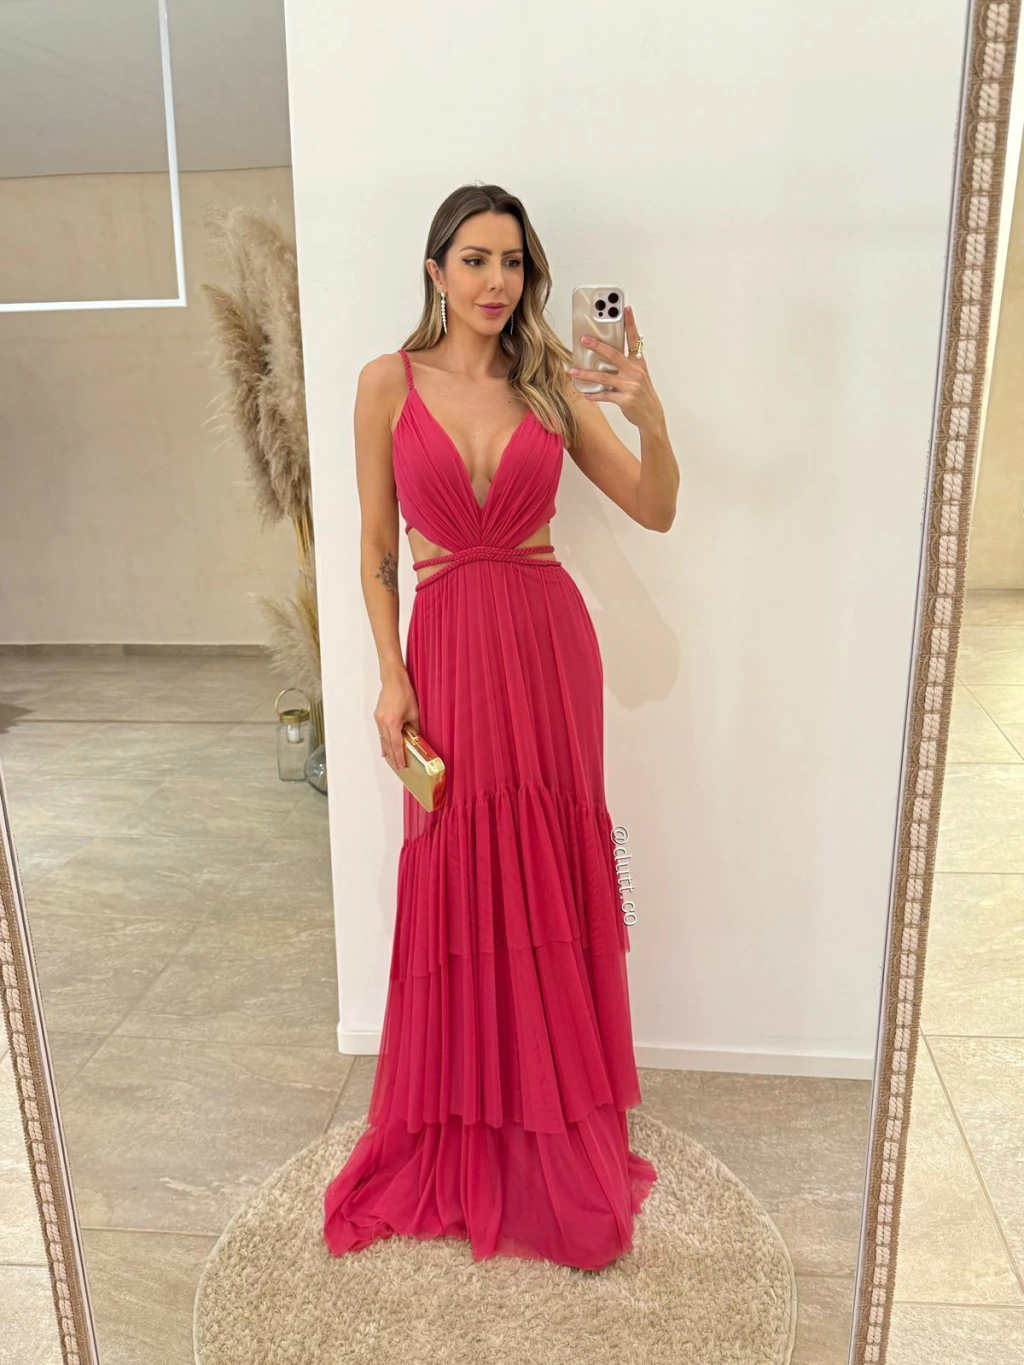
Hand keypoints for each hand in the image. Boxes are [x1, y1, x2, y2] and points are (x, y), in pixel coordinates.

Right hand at [374, 674, 418, 771]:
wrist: (393, 680)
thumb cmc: (404, 693)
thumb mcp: (413, 712)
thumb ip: (414, 727)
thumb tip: (415, 737)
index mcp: (392, 723)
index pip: (396, 744)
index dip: (399, 756)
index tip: (401, 766)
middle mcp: (383, 723)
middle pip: (388, 744)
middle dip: (393, 757)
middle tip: (397, 767)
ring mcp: (378, 720)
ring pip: (383, 739)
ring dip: (387, 750)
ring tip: (391, 761)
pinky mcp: (377, 716)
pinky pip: (381, 732)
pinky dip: (384, 741)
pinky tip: (385, 747)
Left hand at [569, 305, 664, 428]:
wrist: (651, 415)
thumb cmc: (643, 393)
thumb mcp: (639, 374)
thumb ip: (627, 363)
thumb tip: (610, 352)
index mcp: (638, 363)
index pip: (634, 339)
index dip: (630, 323)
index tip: (625, 309)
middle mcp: (635, 372)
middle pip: (614, 355)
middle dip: (598, 346)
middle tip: (584, 339)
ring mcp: (630, 386)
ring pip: (604, 377)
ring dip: (587, 374)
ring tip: (573, 371)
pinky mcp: (624, 400)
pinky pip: (605, 395)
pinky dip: (594, 395)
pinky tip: (585, 393)